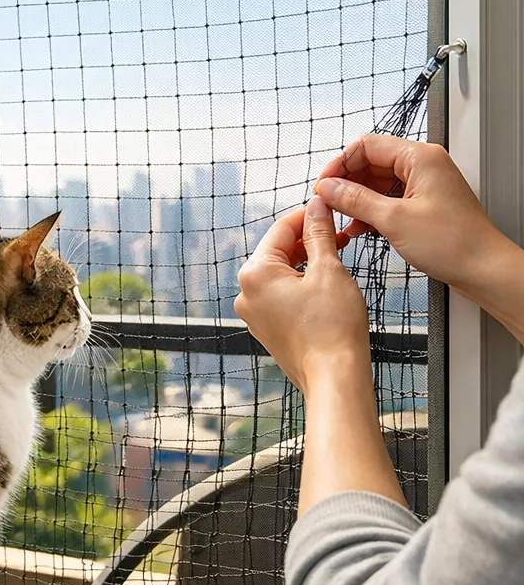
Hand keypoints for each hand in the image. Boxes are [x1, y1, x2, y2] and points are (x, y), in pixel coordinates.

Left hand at [235, 197, 370, 393]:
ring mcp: (253, 313)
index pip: (281, 229)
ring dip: (306, 262)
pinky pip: (280, 296)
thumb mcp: (329, 270)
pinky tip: (324, 284)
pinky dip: (300, 285)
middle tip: (338, 233)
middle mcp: (246, 292)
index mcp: (255, 273)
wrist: (333, 378)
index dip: (308, 215)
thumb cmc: (332, 327)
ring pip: (280, 274)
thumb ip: (319, 234)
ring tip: (336, 257)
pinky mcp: (265, 328)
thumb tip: (317, 207)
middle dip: (308, 240)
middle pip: (277, 251)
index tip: (328, 208)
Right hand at [313, 135, 502, 292]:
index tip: (323, 186)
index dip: (340, 165)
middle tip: (328, 204)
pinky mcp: (423, 203)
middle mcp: (423, 166)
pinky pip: (388, 198)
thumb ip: (355, 200)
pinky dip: (370, 211)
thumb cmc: (455, 243)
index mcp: (420, 158)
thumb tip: (329, 188)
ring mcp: (424, 184)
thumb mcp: (394, 220)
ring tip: (341, 219)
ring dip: (356, 200)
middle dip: (346, 183)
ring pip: (377, 183)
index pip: (366, 146)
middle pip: (371, 163)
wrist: (484, 269)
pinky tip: (359, 228)